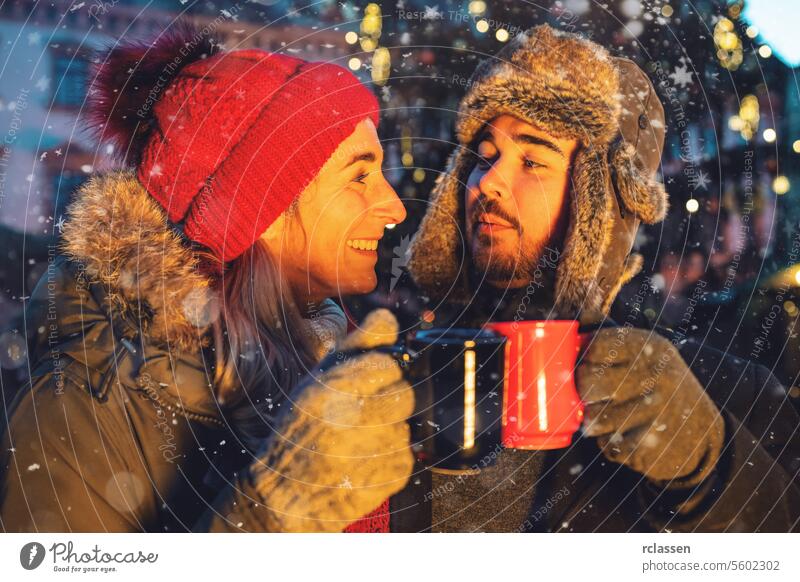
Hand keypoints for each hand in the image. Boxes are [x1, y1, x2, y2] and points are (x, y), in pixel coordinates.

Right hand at [249, 309, 413, 531]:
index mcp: (339, 386)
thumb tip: (386, 315)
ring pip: (405, 422)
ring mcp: (380, 447)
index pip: (387, 364)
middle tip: (357, 415)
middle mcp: (360, 414)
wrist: (288, 493)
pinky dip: (388, 457)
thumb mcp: (318, 378)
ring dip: (386, 429)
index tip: (358, 387)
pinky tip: (361, 462)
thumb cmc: (301, 429)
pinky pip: (406, 453)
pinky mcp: (395, 473)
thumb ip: (358, 344)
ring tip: (355, 441)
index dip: (375, 375)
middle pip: (404, 393)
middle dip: (385, 401)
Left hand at [576, 328, 723, 487]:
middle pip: (587, 382)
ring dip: (594, 421)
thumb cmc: (658, 386)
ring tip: (610, 415)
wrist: (702, 432)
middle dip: (581, 391)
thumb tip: (584, 313)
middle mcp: (654, 375)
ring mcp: (654, 411)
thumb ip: (611, 333)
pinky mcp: (652, 444)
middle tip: (590, 395)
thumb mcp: (646, 352)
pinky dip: (608, 443)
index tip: (584, 365)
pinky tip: (625, 434)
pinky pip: (608, 445)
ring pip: (593, 417)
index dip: (581, 358)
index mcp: (650, 347)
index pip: (595, 346)